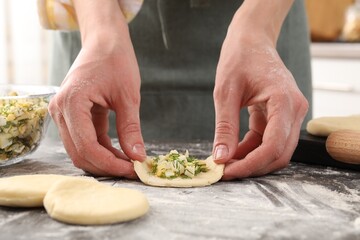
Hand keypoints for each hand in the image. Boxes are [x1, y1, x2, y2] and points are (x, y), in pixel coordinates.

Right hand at [49, 34, 145, 177]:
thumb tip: (137, 157)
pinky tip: (121, 153)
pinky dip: (102, 149)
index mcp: (71, 103)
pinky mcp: (72, 114)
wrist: (104, 41)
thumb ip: (130, 128)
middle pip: (80, 153)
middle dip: (106, 166)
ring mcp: (63, 113)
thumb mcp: (128, 96)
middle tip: (133, 170)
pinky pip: (85, 139)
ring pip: (81, 149)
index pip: (87, 147)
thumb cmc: (116, 60)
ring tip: (129, 163)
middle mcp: (60, 111)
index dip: (110, 163)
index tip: (133, 170)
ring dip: (104, 159)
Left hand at [212, 25, 307, 179]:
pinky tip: (233, 150)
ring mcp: (290, 113)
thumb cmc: (239, 59)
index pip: (273, 145)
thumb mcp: (226, 93)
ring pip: (275, 150)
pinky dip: (252, 149)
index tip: (227, 172)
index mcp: (284, 101)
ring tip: (226, 161)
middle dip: (252, 166)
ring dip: (251, 159)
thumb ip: (225, 127)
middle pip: (279, 153)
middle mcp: (295, 110)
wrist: (251, 40)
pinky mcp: (281, 115)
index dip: (250, 164)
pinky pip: (269, 139)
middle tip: (225, 171)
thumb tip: (221, 157)